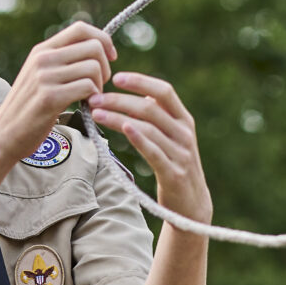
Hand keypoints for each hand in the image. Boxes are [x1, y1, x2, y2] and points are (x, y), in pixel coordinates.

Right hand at [0, 21, 114, 157]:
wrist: (4, 134)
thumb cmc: (28, 107)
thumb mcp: (39, 75)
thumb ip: (60, 60)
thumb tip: (95, 48)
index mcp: (42, 50)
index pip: (81, 28)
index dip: (103, 39)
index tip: (110, 57)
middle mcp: (43, 59)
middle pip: (93, 47)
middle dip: (105, 67)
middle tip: (98, 85)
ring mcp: (45, 77)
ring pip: (93, 68)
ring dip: (99, 86)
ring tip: (90, 98)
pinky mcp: (50, 98)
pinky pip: (87, 87)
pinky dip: (94, 98)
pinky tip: (86, 107)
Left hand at [90, 72, 211, 223]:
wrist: (191, 207)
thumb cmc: (175, 167)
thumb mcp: (173, 138)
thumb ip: (160, 117)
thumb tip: (140, 93)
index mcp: (184, 120)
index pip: (164, 91)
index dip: (140, 81)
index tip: (116, 77)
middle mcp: (184, 133)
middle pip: (150, 107)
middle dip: (119, 100)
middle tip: (94, 98)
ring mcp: (181, 153)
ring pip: (147, 127)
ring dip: (118, 117)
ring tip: (96, 113)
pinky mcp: (173, 173)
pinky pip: (154, 152)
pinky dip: (138, 138)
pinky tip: (123, 128)